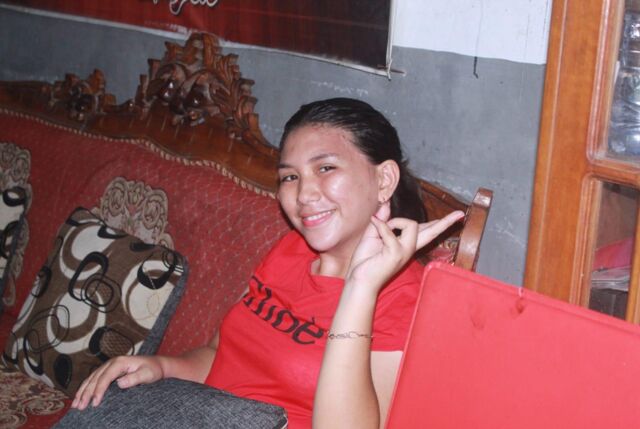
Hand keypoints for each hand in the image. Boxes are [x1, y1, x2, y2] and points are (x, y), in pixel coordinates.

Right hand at [71, 355, 163, 409]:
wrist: (157, 364)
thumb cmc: (153, 369)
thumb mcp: (147, 374)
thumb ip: (134, 378)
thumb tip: (119, 383)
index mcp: (120, 362)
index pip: (105, 377)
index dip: (98, 390)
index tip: (95, 403)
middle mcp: (112, 362)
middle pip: (95, 378)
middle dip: (86, 393)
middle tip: (80, 407)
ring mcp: (109, 366)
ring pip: (92, 378)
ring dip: (82, 391)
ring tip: (76, 405)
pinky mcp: (109, 371)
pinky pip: (94, 379)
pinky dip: (86, 388)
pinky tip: (80, 397)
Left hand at [346, 204, 463, 291]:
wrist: (359, 279)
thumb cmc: (365, 261)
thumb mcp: (373, 235)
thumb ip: (382, 221)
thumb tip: (387, 205)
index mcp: (406, 245)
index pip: (427, 232)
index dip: (440, 223)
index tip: (457, 216)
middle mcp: (409, 249)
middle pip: (432, 232)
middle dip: (446, 223)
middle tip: (460, 214)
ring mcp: (404, 252)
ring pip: (412, 225)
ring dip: (395, 221)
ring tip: (379, 225)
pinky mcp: (395, 254)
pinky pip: (390, 232)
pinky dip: (381, 225)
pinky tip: (373, 222)